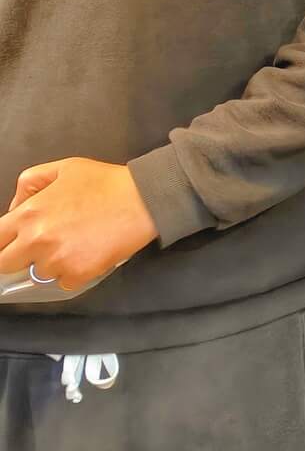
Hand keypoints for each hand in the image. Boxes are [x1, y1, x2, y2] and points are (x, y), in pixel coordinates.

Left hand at [0, 159, 157, 290]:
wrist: (145, 198)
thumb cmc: (106, 182)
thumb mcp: (65, 168)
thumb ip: (30, 183)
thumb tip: (16, 207)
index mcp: (29, 214)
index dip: (3, 242)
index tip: (12, 243)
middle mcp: (36, 240)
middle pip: (6, 264)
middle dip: (20, 256)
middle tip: (43, 245)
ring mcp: (57, 260)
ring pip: (38, 274)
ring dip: (52, 263)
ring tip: (75, 245)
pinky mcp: (78, 274)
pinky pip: (64, 283)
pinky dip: (74, 273)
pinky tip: (89, 254)